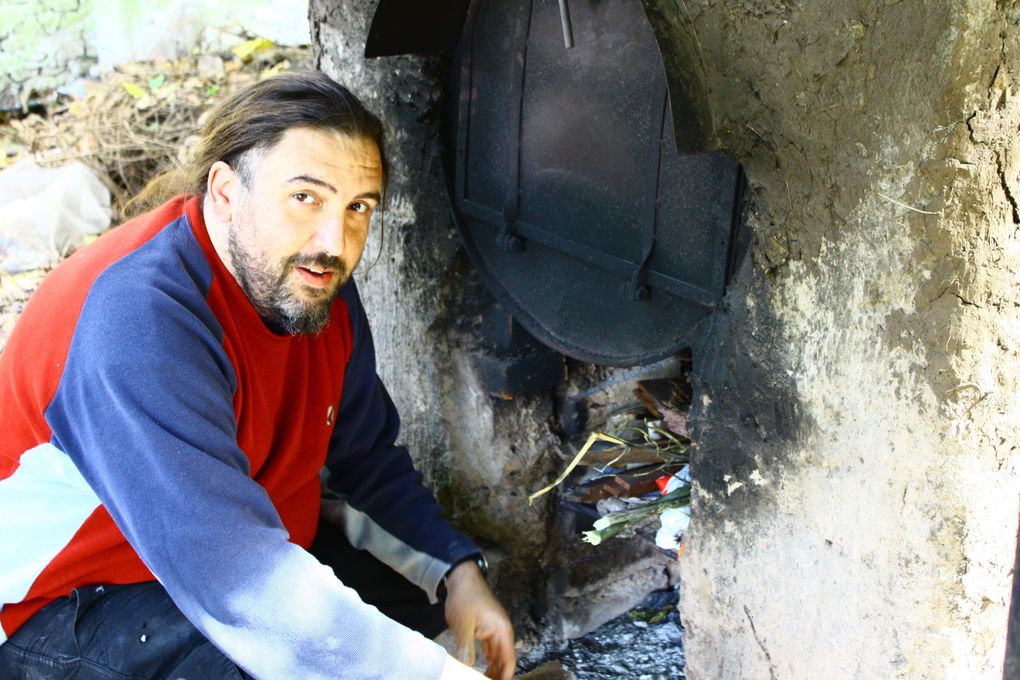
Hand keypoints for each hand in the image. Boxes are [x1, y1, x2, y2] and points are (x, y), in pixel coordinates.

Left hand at [443, 561, 515, 679]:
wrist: (462, 579)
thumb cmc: (465, 596)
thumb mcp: (463, 623)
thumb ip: (466, 646)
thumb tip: (467, 666)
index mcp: (502, 630)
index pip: (509, 660)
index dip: (506, 676)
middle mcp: (502, 632)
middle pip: (505, 661)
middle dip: (499, 676)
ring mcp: (495, 632)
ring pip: (498, 658)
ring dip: (494, 672)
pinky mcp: (487, 631)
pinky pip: (491, 652)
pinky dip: (488, 663)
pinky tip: (483, 672)